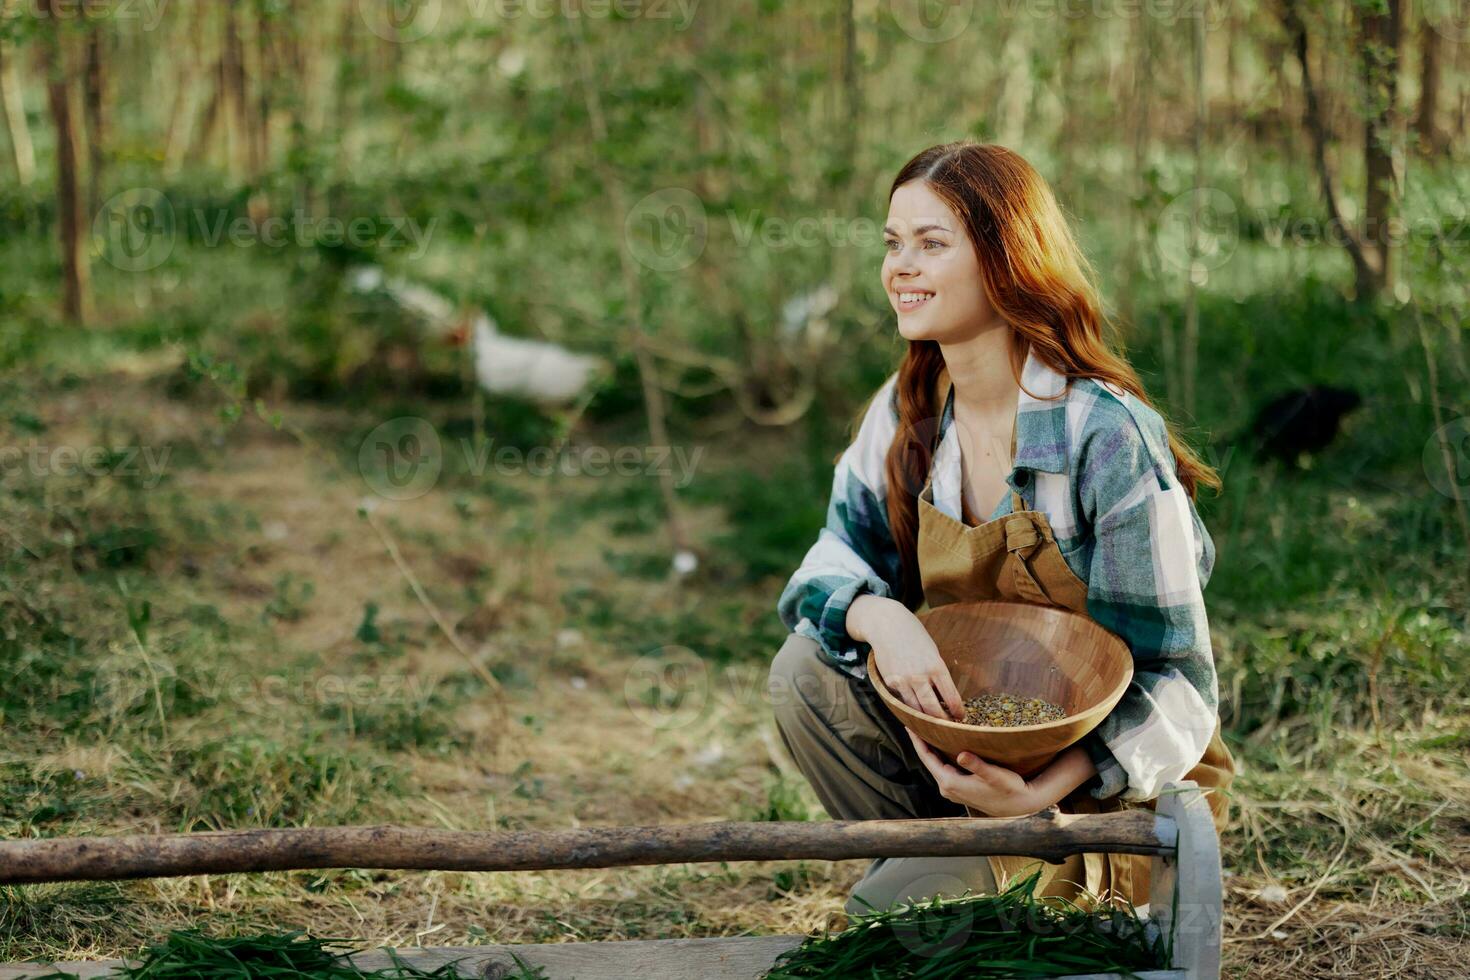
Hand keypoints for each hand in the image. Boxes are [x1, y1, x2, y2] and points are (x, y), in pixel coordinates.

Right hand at [850, 596, 963, 721]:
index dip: (957, 711)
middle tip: (948, 729)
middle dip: (942, 723)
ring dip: (925, 721)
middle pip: (933, 710)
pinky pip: (902, 702)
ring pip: (916, 710)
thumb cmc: (915, 636)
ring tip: (933, 727)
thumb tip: (944, 696)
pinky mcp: (890, 683)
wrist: (887, 625)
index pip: (951, 697)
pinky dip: (910, 709)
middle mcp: (919, 676)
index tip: (961, 717)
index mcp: (936, 667)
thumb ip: (938, 673)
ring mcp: (903, 681)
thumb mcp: (933, 652)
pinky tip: (916, 714)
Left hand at [904, 728, 1053, 817]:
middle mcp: (947, 788)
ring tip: (925, 729)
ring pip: (935, 764)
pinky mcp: (958, 789)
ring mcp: (952, 790)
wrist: (1018, 806)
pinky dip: (940, 755)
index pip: (927, 758)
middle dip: (921, 741)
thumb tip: (961, 755)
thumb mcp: (994, 775)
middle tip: (915, 720)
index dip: (917, 740)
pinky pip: (943, 768)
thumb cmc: (1008, 789)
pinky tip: (941, 744)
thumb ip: (977, 765)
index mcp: (950, 783)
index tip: (909, 724)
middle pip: (928, 760)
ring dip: (930, 748)